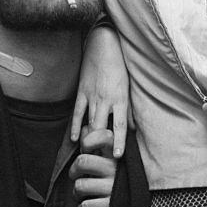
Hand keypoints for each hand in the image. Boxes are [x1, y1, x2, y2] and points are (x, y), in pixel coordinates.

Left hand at [71, 127, 116, 206]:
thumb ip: (100, 142)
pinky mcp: (111, 206)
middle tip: (76, 175)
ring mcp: (114, 188)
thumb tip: (86, 127)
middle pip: (82, 162)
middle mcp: (117, 169)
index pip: (103, 136)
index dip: (88, 141)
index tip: (86, 149)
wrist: (140, 205)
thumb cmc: (122, 177)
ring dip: (76, 192)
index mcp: (119, 154)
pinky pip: (86, 206)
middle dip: (73, 170)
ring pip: (80, 185)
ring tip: (81, 193)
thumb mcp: (115, 158)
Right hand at [72, 26, 131, 157]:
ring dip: (88, 139)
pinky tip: (74, 138)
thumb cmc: (120, 65)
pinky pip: (78, 112)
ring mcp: (92, 96)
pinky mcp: (81, 91)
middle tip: (101, 161)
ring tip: (88, 155)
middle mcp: (105, 100)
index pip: (120, 125)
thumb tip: (131, 127)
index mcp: (120, 98)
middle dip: (101, 145)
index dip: (119, 141)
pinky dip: (76, 125)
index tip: (117, 156)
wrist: (104, 45)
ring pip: (89, 122)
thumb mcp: (129, 86)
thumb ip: (128, 108)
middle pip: (102, 128)